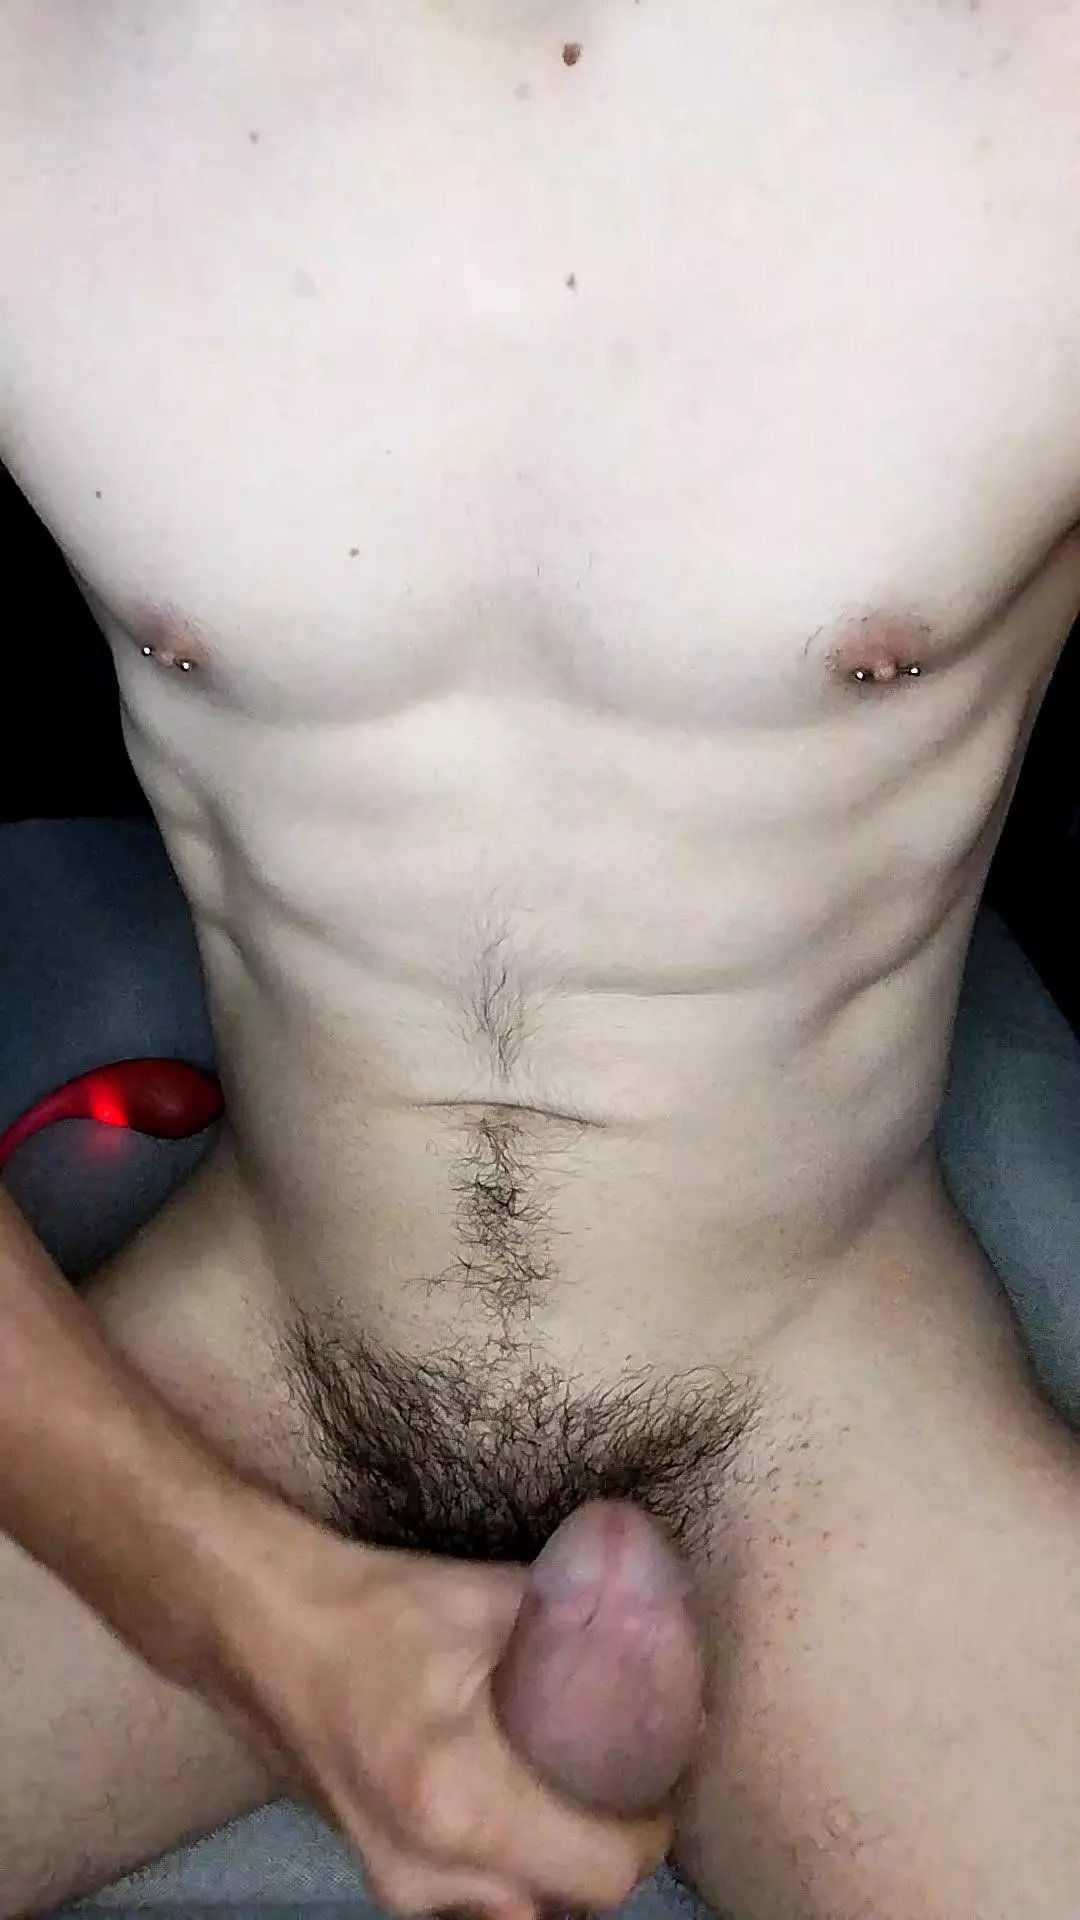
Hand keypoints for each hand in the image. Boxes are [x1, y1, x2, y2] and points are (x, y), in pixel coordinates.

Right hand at [202, 1500, 695, 1919]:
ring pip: (515, 1917)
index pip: (599, 1874)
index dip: (647, 1832)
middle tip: (626, 1789)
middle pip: (566, 1910)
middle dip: (606, 1857)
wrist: (262, 1628)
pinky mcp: (375, 1875)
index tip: (658, 1779)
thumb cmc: (374, 1610)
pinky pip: (470, 1906)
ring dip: (558, 1876)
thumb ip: (579, 1619)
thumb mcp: (489, 1598)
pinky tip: (519, 1817)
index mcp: (461, 1804)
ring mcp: (394, 1885)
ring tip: (578, 1806)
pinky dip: (508, 1877)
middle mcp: (427, 1870)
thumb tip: (665, 1641)